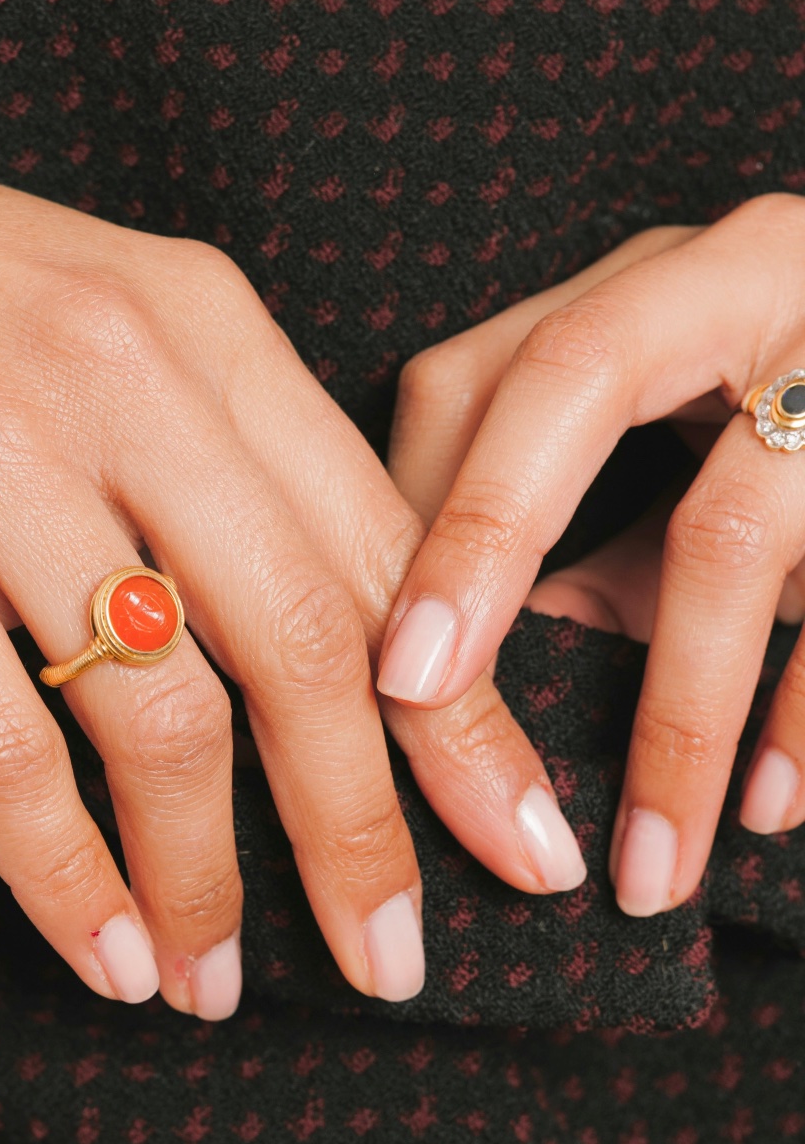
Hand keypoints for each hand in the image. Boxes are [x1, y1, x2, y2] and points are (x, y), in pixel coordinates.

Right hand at [0, 75, 581, 1018]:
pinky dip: (61, 872)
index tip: (509, 825)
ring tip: (217, 977)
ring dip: (205, 870)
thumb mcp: (98, 329)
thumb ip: (212, 461)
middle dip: (367, 822)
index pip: (380, 549)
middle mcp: (125, 385)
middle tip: (394, 952)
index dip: (463, 709)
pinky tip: (104, 949)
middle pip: (305, 644)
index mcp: (205, 329)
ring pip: (162, 711)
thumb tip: (317, 632)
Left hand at [380, 196, 804, 917]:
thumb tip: (475, 642)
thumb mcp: (687, 432)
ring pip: (733, 536)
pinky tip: (767, 810)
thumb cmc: (799, 403)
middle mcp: (745, 277)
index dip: (423, 512)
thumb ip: (573, 513)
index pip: (487, 377)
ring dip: (679, 721)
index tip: (381, 663)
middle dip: (483, 542)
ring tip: (642, 866)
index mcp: (652, 284)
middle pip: (576, 378)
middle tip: (420, 700)